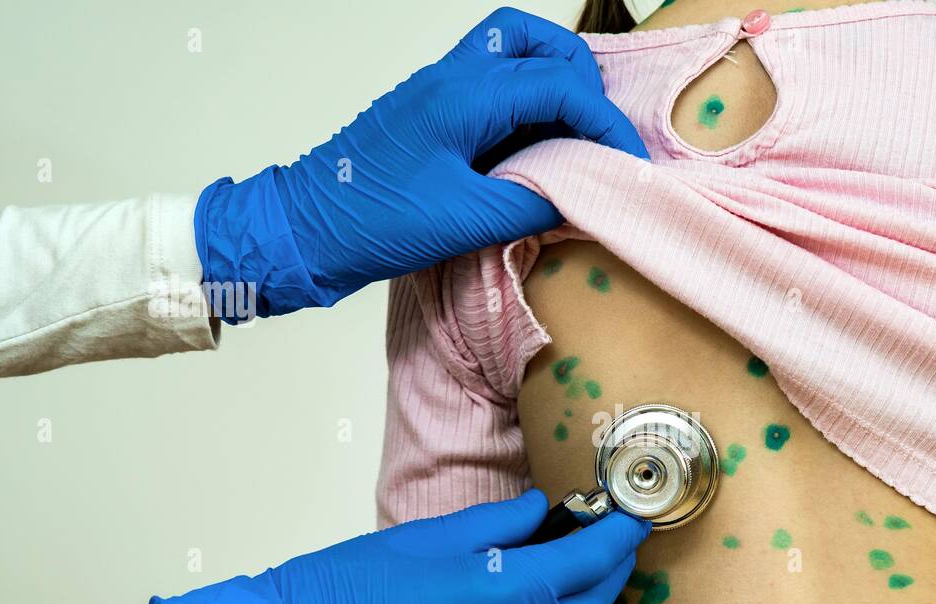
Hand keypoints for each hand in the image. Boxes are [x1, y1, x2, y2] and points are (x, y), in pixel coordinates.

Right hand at [146, 490, 649, 603]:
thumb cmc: (348, 588)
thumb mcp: (429, 538)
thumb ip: (499, 525)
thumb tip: (544, 510)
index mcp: (500, 595)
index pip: (586, 563)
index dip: (617, 538)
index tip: (632, 519)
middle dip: (604, 576)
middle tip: (609, 545)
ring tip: (547, 576)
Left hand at [195, 7, 647, 319]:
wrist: (307, 228)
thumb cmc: (374, 222)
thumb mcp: (466, 222)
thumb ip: (533, 206)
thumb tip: (582, 199)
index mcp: (464, 96)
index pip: (559, 85)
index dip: (605, 121)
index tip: (628, 161)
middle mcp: (453, 77)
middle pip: (538, 43)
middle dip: (583, 86)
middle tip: (599, 138)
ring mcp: (440, 87)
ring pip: (515, 50)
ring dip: (555, 85)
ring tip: (573, 138)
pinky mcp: (433, 108)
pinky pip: (494, 82)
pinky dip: (527, 104)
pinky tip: (536, 150)